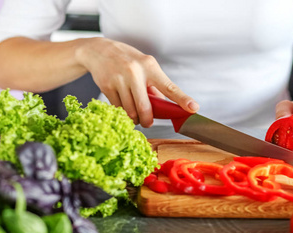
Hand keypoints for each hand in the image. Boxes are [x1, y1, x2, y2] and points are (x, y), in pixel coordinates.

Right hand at [75, 37, 198, 126]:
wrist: (99, 51)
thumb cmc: (128, 61)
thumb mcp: (145, 67)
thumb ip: (156, 87)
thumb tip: (165, 109)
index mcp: (150, 67)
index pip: (170, 87)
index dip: (182, 99)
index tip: (193, 108)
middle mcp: (135, 72)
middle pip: (145, 108)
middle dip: (148, 120)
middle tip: (147, 122)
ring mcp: (120, 79)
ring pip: (131, 112)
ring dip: (134, 118)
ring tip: (134, 112)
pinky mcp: (107, 87)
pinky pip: (118, 109)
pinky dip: (123, 112)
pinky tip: (122, 104)